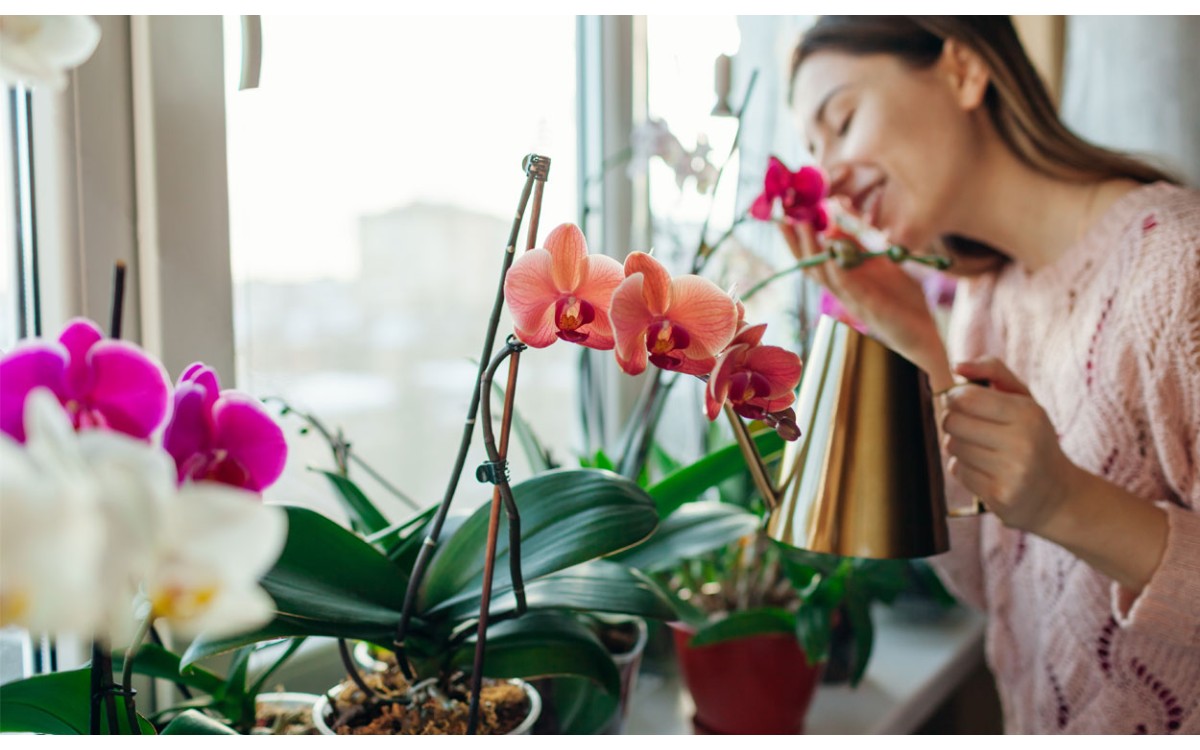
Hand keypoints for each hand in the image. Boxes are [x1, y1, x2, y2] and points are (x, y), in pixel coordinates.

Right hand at [778, 220, 947, 382]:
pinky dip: (837, 271)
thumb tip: (841, 220)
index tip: (788, 217)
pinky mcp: (868, 307)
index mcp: (845, 282)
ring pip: (824, 276)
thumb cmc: (904, 301)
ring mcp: (852, 300)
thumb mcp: (882, 264)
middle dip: (796, 244)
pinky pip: (848, 287)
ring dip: (812, 251)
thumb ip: (863, 245)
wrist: (925, 335)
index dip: (799, 241)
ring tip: (804, 227)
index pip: (815, 260)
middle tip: (784, 219)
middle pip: (811, 268)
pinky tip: (830, 254)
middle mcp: (843, 292)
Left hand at [940, 358, 1084, 533]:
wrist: (1057, 494)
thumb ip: (992, 371)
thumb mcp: (1024, 399)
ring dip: (959, 446)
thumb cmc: (1033, 437)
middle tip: (970, 427)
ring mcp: (1012, 472)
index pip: (966, 398)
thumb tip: (956, 365)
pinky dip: (963, 468)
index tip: (962, 402)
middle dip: (954, 422)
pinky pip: (957, 471)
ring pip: (952, 447)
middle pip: (953, 422)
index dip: (954, 398)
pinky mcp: (999, 496)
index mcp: (1028, 414)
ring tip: (981, 449)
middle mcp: (1022, 443)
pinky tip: (984, 469)